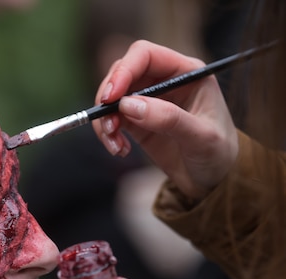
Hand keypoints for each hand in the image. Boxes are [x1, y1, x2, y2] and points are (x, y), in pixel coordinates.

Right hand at [92, 40, 238, 199]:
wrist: (213, 178)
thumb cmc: (218, 152)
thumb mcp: (201, 137)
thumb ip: (168, 118)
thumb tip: (128, 105)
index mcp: (186, 72)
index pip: (146, 55)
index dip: (124, 70)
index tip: (111, 97)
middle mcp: (163, 80)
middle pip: (121, 72)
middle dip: (108, 98)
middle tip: (107, 125)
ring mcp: (147, 100)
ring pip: (111, 97)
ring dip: (105, 120)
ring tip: (114, 144)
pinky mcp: (135, 120)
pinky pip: (111, 119)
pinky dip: (107, 133)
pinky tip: (119, 149)